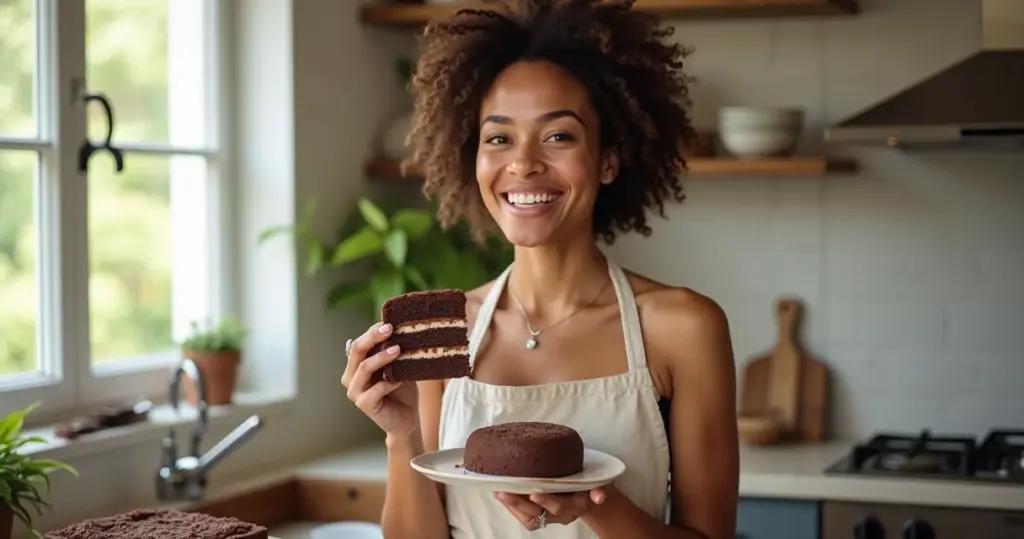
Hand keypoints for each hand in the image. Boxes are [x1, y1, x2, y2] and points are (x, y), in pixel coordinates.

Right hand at [340, 321, 417, 436]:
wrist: (406, 418)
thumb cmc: (401, 390)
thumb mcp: (397, 366)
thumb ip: (391, 350)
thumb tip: (394, 326)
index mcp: (356, 365)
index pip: (360, 342)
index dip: (372, 331)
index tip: (390, 321)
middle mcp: (351, 376)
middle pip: (357, 350)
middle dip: (373, 337)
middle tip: (390, 328)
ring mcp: (355, 391)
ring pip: (364, 367)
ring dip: (381, 357)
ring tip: (398, 350)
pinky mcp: (364, 404)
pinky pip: (376, 389)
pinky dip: (389, 382)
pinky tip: (400, 379)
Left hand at [494, 488, 607, 530]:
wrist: (594, 499)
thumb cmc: (593, 484)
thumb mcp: (600, 483)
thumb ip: (600, 489)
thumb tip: (599, 497)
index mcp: (577, 505)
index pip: (560, 506)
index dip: (547, 501)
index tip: (534, 493)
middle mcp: (563, 514)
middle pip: (539, 514)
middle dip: (520, 504)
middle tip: (504, 491)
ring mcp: (552, 516)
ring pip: (530, 519)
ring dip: (513, 508)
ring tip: (499, 492)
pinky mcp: (543, 516)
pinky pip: (527, 519)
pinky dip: (513, 508)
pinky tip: (503, 495)